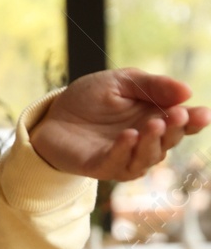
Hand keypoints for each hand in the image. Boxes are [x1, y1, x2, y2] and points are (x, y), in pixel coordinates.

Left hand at [30, 69, 208, 180]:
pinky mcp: (102, 166)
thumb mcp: (121, 82)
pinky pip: (119, 164)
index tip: (202, 114)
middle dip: (176, 129)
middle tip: (177, 115)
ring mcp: (125, 157)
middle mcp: (146, 142)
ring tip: (153, 124)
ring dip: (153, 141)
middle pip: (170, 140)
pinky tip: (129, 136)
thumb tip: (187, 92)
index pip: (184, 123)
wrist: (53, 114)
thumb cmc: (90, 98)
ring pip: (148, 156)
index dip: (195, 120)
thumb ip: (152, 86)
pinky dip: (125, 151)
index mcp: (156, 118)